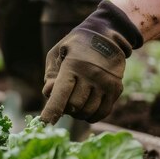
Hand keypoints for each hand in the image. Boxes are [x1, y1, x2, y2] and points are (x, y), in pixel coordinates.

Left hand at [40, 1, 142, 123]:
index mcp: (73, 65)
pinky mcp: (116, 89)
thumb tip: (49, 95)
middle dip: (65, 109)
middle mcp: (91, 75)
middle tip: (63, 101)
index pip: (60, 95)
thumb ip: (50, 75)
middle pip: (74, 106)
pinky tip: (85, 110)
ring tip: (74, 103)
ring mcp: (106, 83)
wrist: (108, 34)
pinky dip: (91, 116)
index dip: (51, 111)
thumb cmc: (76, 46)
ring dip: (77, 113)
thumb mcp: (57, 53)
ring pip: (87, 112)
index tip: (44, 123)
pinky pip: (102, 113)